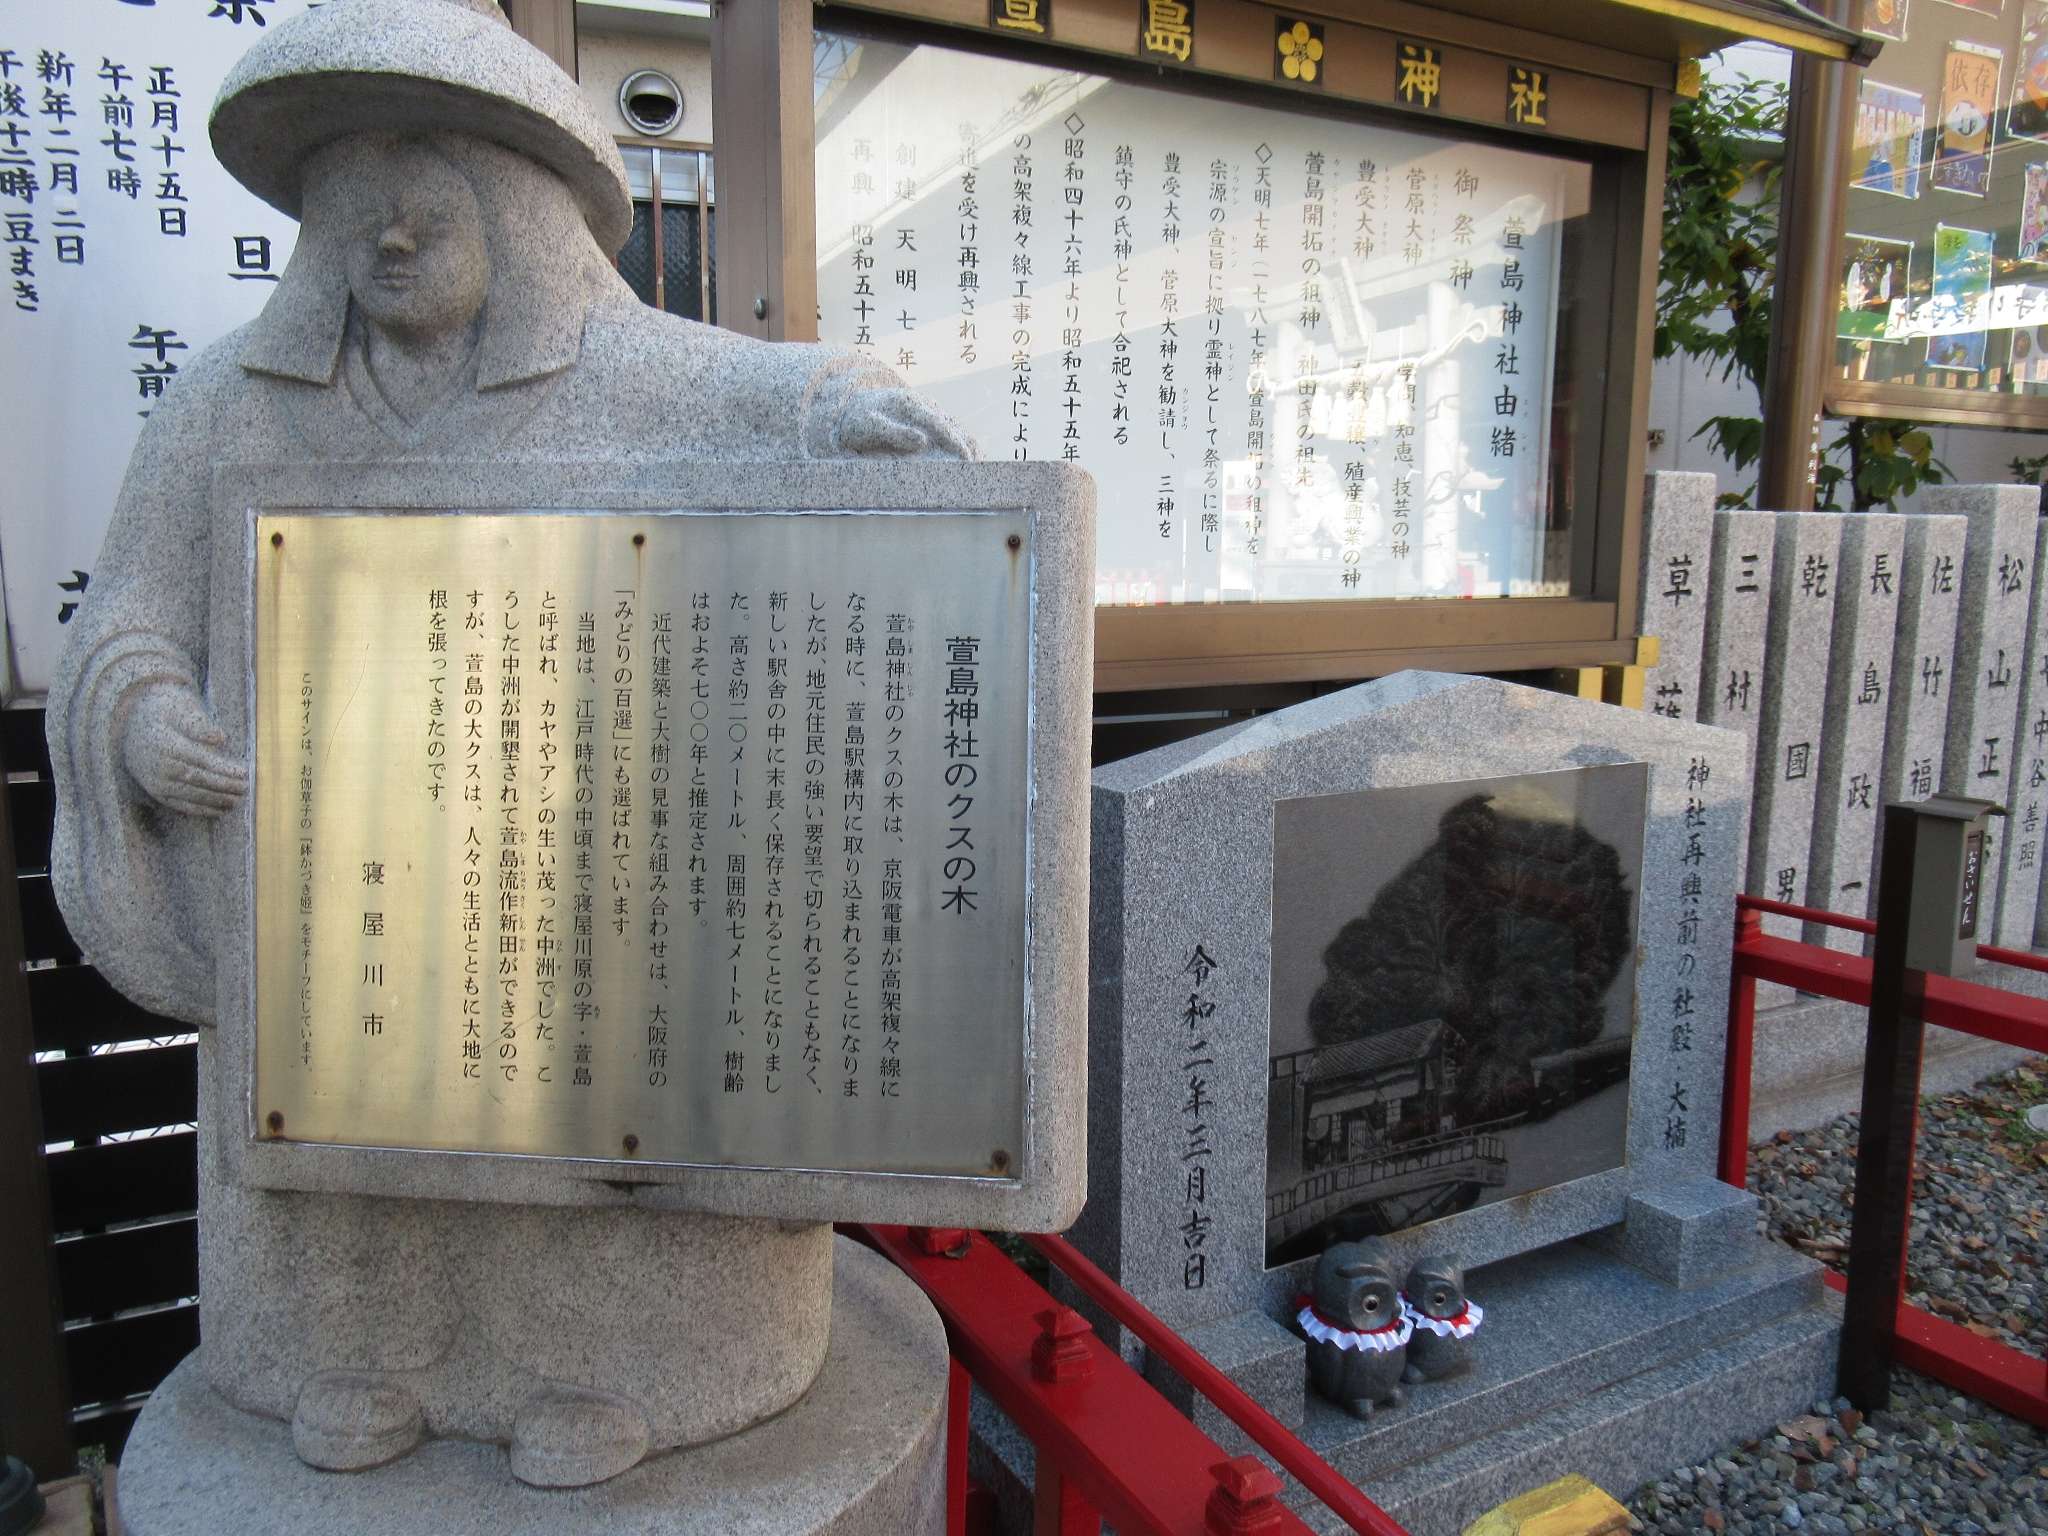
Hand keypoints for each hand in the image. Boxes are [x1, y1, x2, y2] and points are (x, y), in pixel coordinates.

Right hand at [122, 685, 245, 817]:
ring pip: (188, 794)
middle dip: (222, 785)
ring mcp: (155, 780)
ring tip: (237, 800)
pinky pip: (179, 804)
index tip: (243, 772)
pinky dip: (200, 809)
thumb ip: (197, 722)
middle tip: (245, 788)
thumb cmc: (166, 712)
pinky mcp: (156, 791)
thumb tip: (220, 738)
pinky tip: (220, 810)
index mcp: (163, 742)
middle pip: (195, 778)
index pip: (197, 758)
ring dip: (214, 800)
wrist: (133, 725)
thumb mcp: (179, 707)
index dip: (221, 767)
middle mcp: (157, 764)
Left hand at [835, 388, 976, 459]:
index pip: (939, 424)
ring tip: (978, 464)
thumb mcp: (870, 426)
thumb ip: (895, 433)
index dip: (955, 442)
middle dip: (966, 446)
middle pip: (952, 425)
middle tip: (977, 468)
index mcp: (910, 404)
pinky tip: (970, 454)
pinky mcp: (928, 415)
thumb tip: (922, 441)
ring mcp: (927, 407)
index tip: (966, 459)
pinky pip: (950, 427)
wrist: (853, 407)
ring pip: (954, 426)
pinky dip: (961, 440)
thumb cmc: (859, 420)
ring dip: (967, 444)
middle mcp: (923, 403)